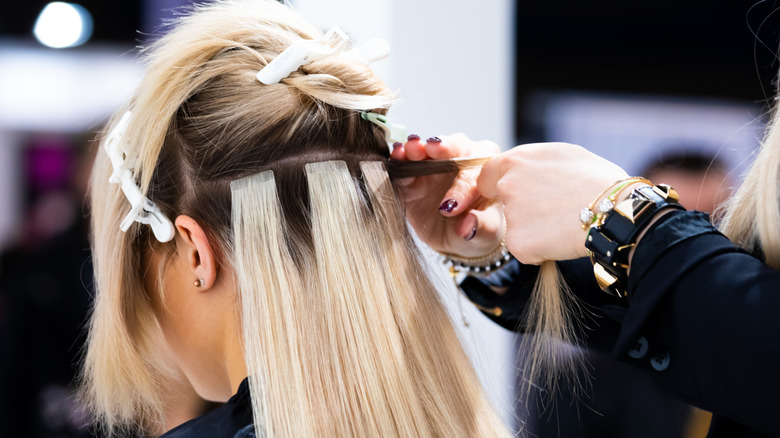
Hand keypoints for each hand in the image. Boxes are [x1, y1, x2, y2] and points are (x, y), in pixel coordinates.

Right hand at [391, 133, 503, 257]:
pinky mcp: (412, 177)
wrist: (458, 236)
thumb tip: (467, 228)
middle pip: (454, 146)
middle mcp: (462, 160)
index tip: (451, 207)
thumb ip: (481, 228)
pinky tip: (396, 157)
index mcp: (487, 170)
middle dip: (442, 147)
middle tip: (432, 148)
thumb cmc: (480, 228)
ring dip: (417, 148)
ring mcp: (434, 166)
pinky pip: (405, 165)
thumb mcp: (486, 233)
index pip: (476, 173)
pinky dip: (399, 161)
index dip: (462, 188)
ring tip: (409, 149)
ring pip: (427, 149)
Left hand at [477, 142, 628, 263]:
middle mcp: (507, 186)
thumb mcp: (563, 155)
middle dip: (520, 208)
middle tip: (551, 211)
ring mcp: (511, 216)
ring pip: (516, 226)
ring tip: (564, 223)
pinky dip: (539, 249)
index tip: (517, 194)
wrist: (616, 211)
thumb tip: (524, 169)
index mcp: (516, 161)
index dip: (499, 186)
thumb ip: (533, 163)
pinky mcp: (518, 243)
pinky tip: (562, 239)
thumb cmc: (598, 180)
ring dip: (533, 229)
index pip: (487, 175)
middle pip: (502, 202)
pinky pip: (524, 249)